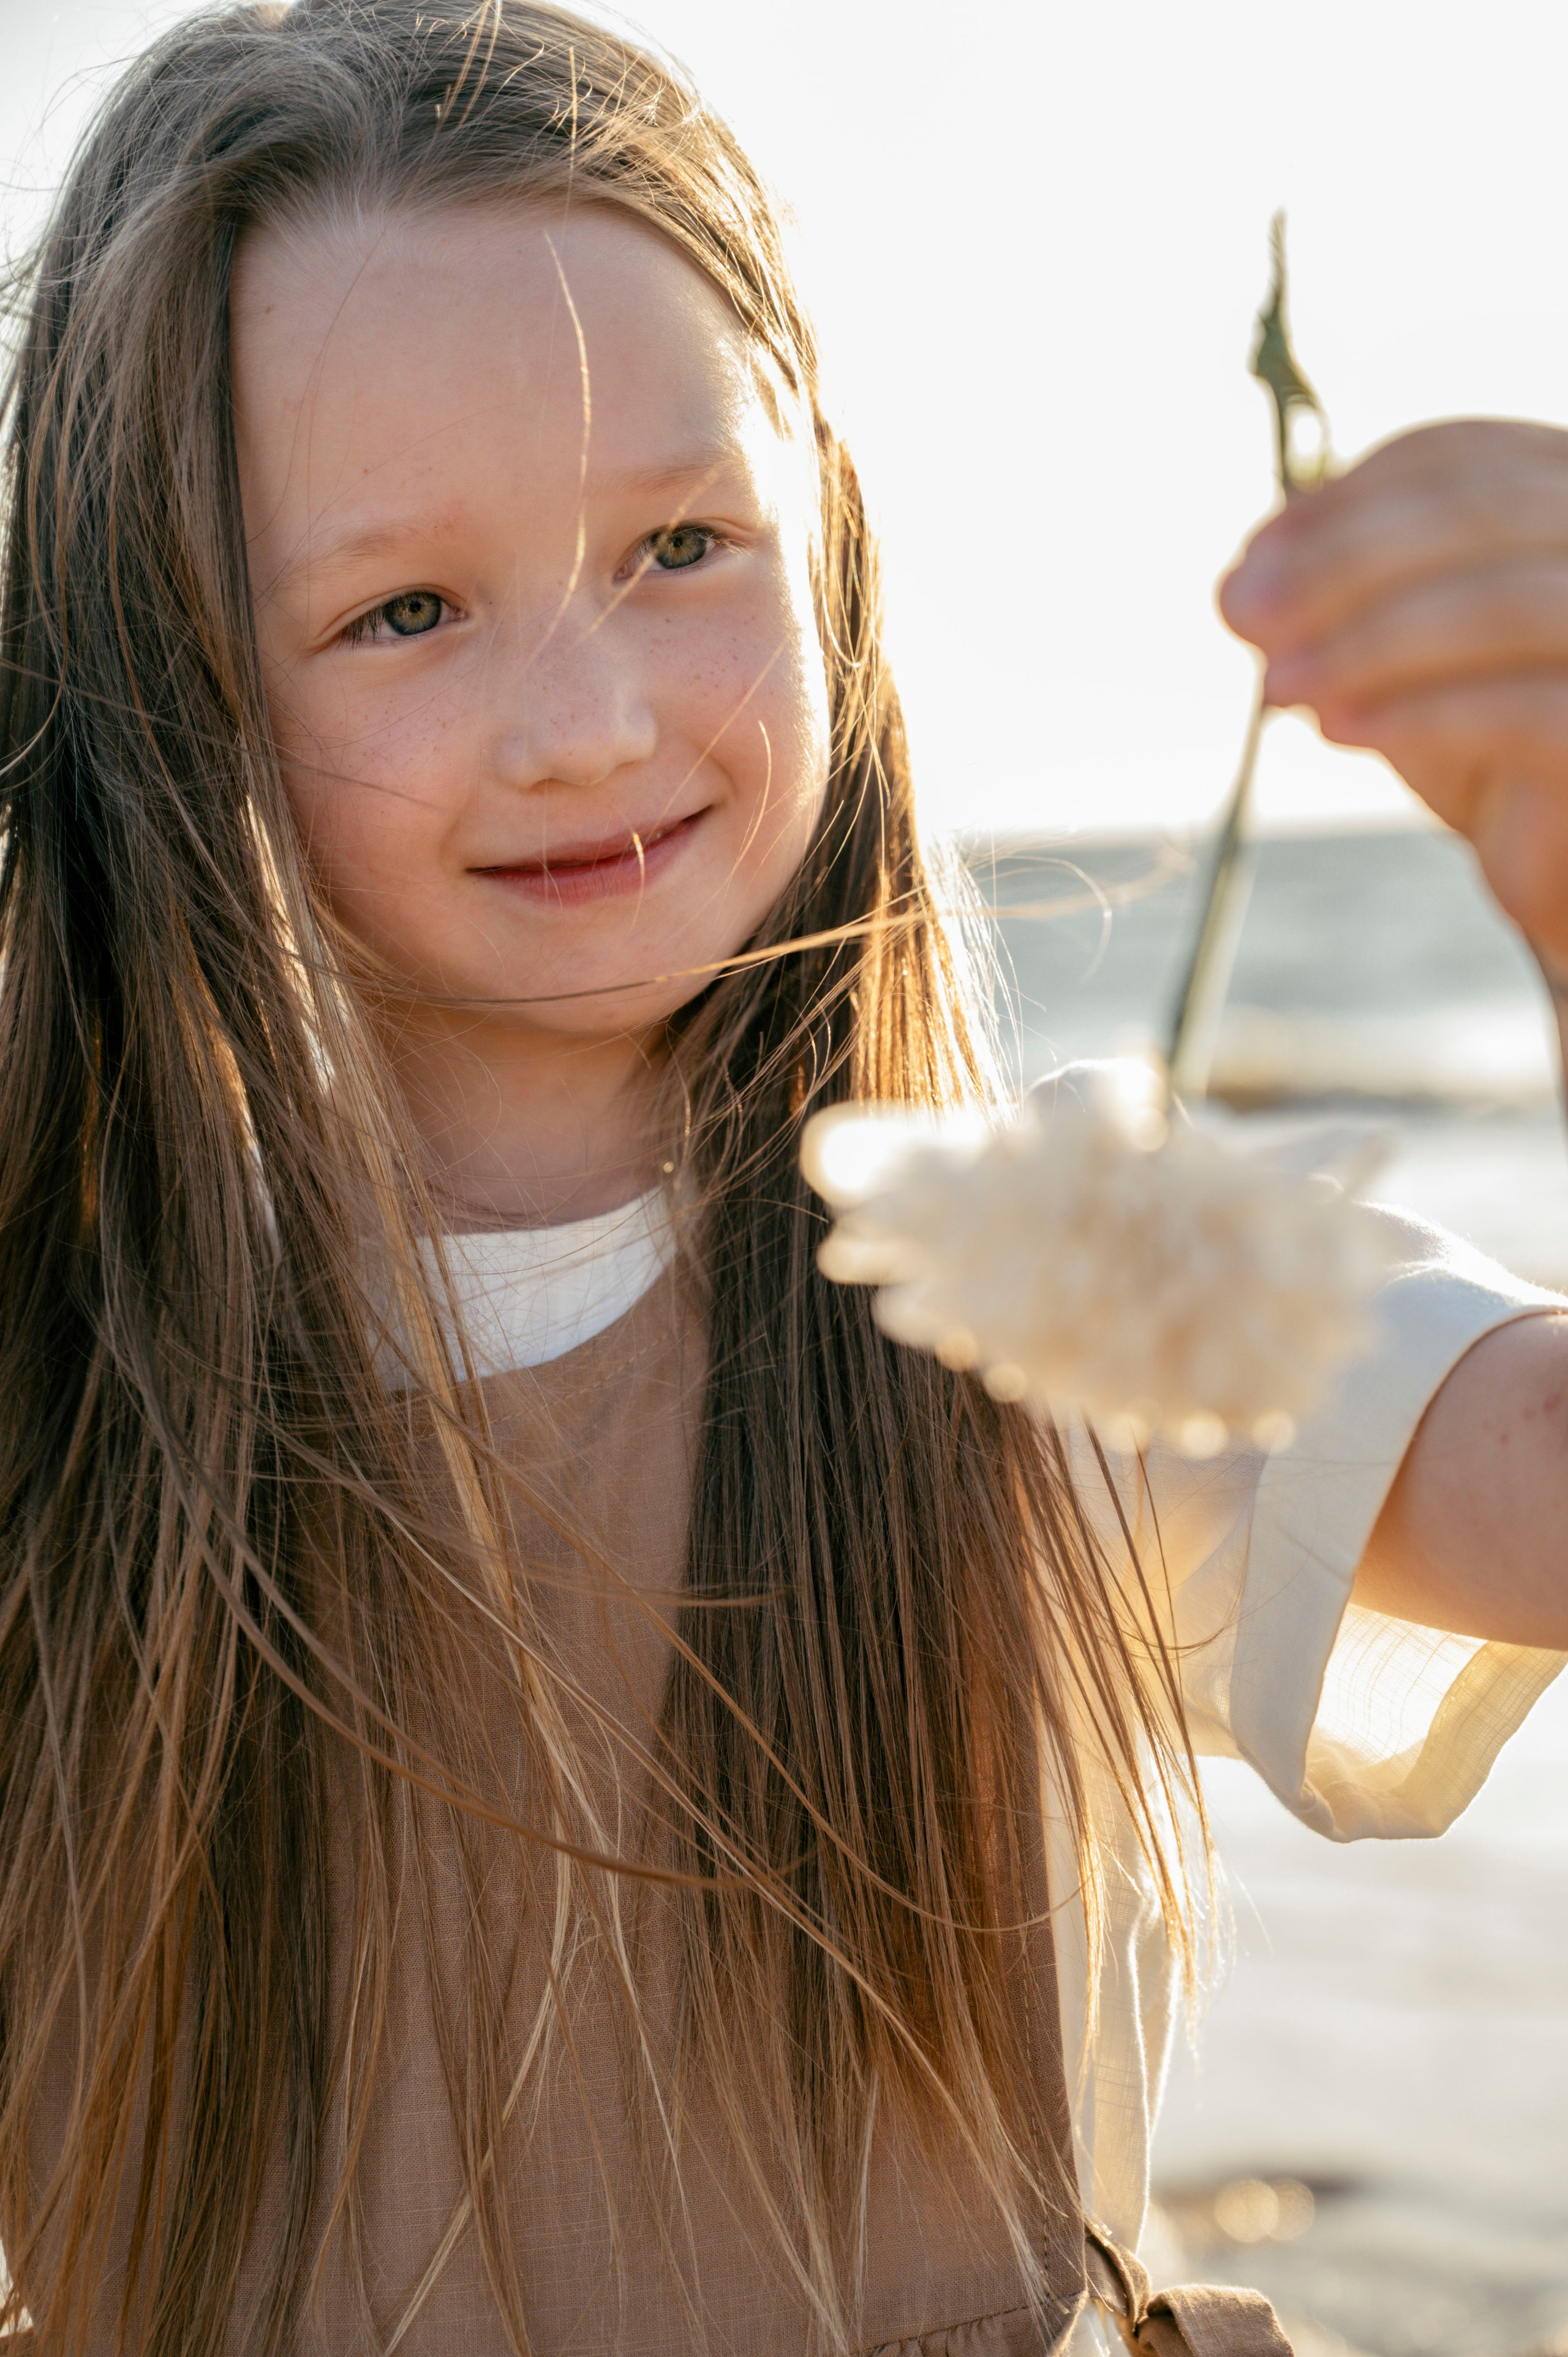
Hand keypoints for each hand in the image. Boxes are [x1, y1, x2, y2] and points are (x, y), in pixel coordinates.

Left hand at [1220, 419, 1567, 980]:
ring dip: (1367, 641)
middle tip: (1241, 614)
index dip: (1348, 500)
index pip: (1468, 458)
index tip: (1255, 554)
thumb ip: (1341, 609)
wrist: (1563, 870)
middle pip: (1485, 514)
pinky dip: (1421, 714)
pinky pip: (1529, 713)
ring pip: (1506, 605)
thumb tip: (1247, 581)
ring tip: (1277, 686)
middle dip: (1343, 563)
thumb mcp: (1406, 663)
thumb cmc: (1492, 755)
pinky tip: (1338, 730)